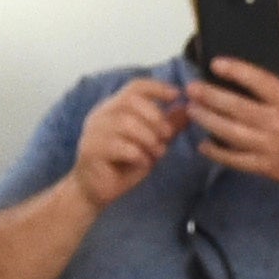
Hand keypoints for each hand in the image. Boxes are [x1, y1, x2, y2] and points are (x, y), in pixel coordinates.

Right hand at [71, 74, 189, 207]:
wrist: (96, 192)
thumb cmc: (123, 165)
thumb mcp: (151, 143)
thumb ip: (166, 126)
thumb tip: (187, 109)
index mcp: (114, 108)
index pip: (135, 87)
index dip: (157, 88)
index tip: (177, 95)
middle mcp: (101, 115)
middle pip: (130, 101)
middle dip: (155, 116)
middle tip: (167, 135)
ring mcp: (93, 132)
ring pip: (126, 123)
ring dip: (148, 138)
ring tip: (157, 152)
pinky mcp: (91, 150)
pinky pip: (120, 146)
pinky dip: (138, 154)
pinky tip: (142, 162)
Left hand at [187, 56, 278, 199]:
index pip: (261, 82)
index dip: (237, 72)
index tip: (216, 63)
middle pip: (239, 108)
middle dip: (212, 97)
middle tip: (192, 87)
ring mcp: (269, 147)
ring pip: (232, 133)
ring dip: (209, 121)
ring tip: (192, 109)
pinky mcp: (264, 167)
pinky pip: (236, 160)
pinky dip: (218, 153)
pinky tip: (203, 144)